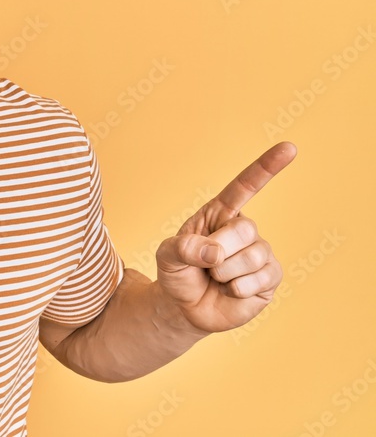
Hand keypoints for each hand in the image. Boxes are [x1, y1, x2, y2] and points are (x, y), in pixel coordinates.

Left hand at [155, 142, 296, 333]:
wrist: (184, 308)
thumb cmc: (177, 273)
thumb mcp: (167, 256)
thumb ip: (182, 248)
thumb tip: (216, 253)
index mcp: (219, 214)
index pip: (245, 186)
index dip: (266, 167)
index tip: (289, 148)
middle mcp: (243, 229)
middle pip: (244, 229)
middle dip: (218, 251)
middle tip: (205, 265)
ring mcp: (259, 252)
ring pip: (252, 257)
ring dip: (224, 274)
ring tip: (216, 278)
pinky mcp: (270, 277)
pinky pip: (260, 279)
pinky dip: (237, 289)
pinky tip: (230, 291)